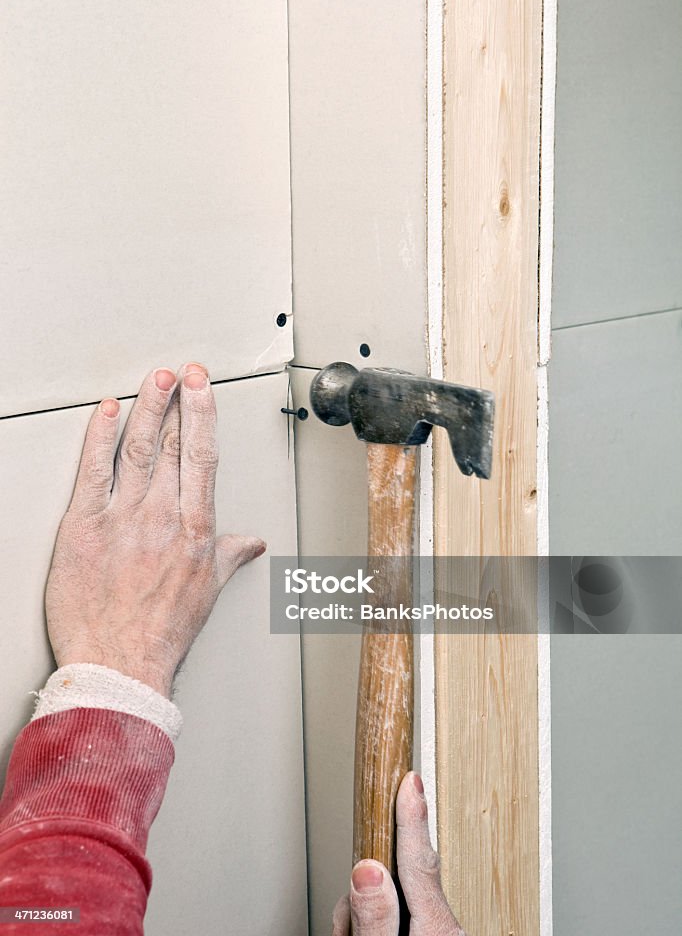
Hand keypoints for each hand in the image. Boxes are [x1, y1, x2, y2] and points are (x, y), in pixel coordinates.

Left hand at [45, 364, 264, 697]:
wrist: (119, 666)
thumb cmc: (161, 635)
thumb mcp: (207, 592)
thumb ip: (230, 557)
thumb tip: (251, 542)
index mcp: (196, 530)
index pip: (204, 457)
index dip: (204, 415)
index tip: (203, 388)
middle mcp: (163, 517)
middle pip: (174, 444)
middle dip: (179, 401)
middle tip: (182, 370)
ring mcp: (124, 519)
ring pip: (139, 449)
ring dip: (148, 407)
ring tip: (154, 379)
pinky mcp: (85, 527)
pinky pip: (93, 471)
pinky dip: (99, 437)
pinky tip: (105, 412)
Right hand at [333, 772, 464, 935]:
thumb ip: (374, 917)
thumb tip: (367, 870)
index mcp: (436, 928)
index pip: (419, 860)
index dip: (411, 818)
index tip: (411, 781)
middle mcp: (442, 927)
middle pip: (399, 875)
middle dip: (367, 885)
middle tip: (348, 919)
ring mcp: (438, 931)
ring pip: (394, 894)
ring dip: (366, 909)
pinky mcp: (430, 934)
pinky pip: (398, 914)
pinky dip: (377, 920)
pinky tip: (365, 934)